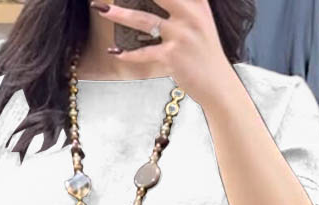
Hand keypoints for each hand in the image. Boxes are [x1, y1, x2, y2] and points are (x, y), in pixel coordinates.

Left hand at [88, 0, 231, 105]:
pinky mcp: (172, 56)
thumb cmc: (204, 53)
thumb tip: (156, 2)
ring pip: (143, 20)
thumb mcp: (200, 20)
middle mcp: (190, 14)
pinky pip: (143, 53)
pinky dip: (127, 54)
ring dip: (119, 14)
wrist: (217, 83)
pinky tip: (114, 52)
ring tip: (101, 10)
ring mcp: (181, 35)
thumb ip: (184, 6)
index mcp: (197, 2)